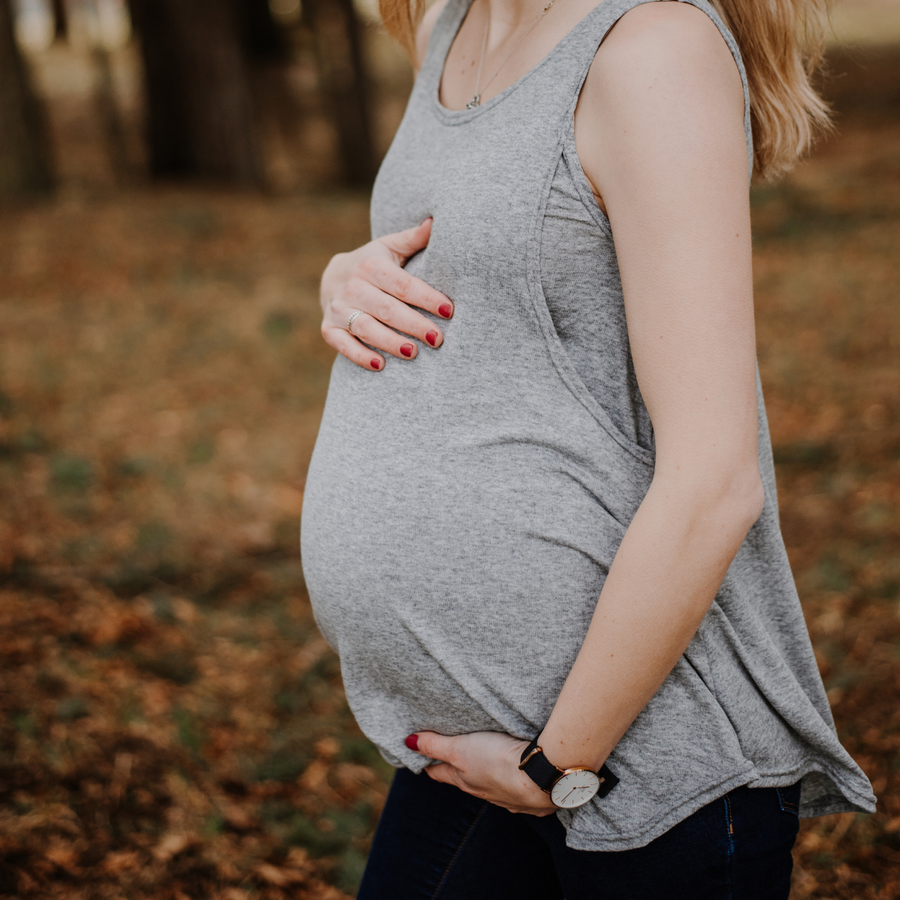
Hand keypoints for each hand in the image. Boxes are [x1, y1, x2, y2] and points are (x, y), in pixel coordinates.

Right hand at [320, 218, 453, 370]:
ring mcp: (338, 309)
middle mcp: (352, 287)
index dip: (426, 298)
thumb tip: (436, 222)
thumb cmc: (372, 263)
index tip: (448, 310)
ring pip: (366, 328)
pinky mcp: (329, 329)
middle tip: (437, 338)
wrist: (331, 276)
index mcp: (370, 265)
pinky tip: (380, 365)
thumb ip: (413, 239)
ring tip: (413, 353)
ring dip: (390, 342)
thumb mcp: (389, 247)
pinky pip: (343, 345)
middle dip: (413, 324)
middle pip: (387, 309)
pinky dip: (360, 356)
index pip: (402, 284)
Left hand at [408, 731, 557, 815]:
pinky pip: (518, 793)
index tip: (422, 758)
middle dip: (458, 770)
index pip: (440, 772)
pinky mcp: (531, 800)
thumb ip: (435, 745)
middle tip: (453, 757)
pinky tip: (520, 777)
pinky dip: (515, 784)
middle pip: (465, 781)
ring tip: (488, 762)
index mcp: (464, 781)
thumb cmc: (496, 761)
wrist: (541, 778)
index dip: (430, 764)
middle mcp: (484, 792)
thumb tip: (407, 742)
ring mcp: (508, 799)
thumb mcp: (460, 749)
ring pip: (491, 787)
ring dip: (488, 776)